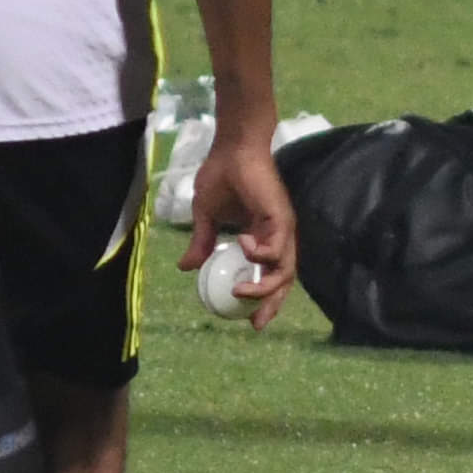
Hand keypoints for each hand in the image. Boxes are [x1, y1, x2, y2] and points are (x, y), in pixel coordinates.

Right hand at [182, 128, 298, 331]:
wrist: (231, 148)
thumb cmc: (222, 177)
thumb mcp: (205, 216)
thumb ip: (201, 242)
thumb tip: (185, 268)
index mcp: (263, 237)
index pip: (271, 274)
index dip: (264, 298)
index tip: (250, 320)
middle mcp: (277, 235)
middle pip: (284, 278)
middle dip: (272, 304)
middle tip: (255, 323)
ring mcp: (281, 226)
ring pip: (286, 268)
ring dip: (265, 286)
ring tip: (241, 292)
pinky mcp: (280, 215)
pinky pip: (277, 245)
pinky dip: (261, 253)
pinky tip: (241, 246)